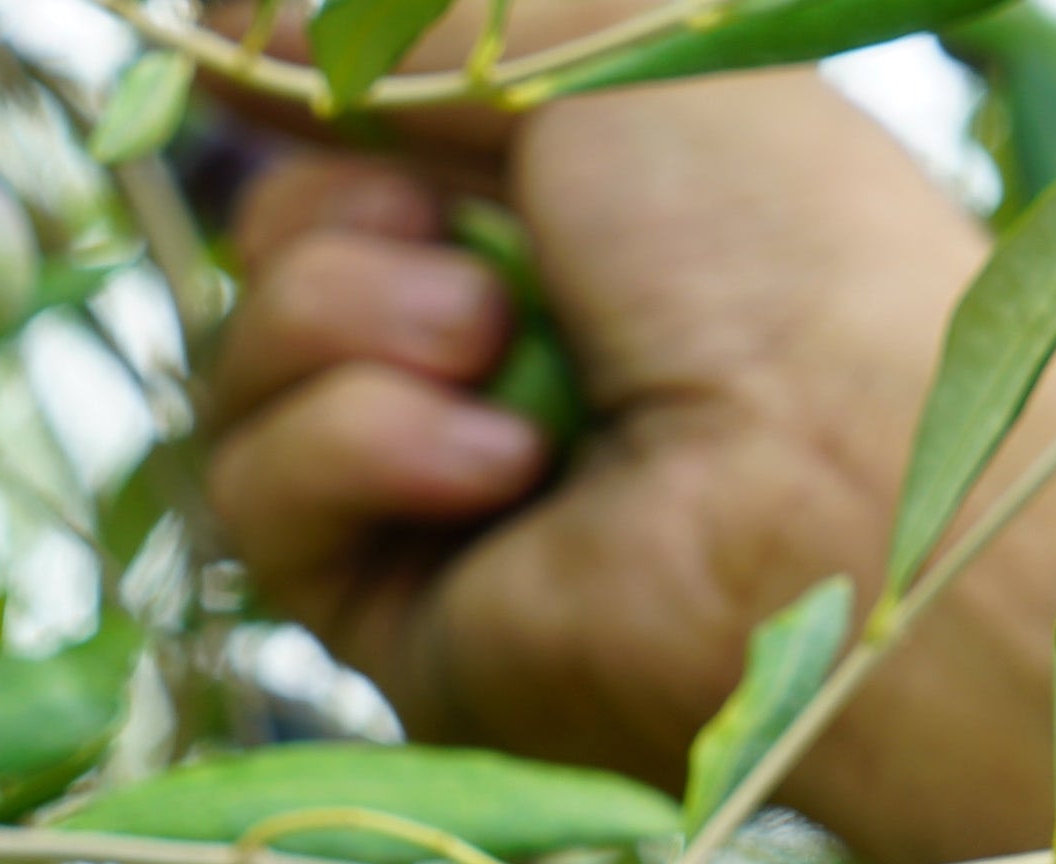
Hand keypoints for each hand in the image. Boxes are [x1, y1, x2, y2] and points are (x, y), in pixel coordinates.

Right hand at [199, 64, 996, 787]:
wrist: (839, 485)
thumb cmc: (779, 248)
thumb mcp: (602, 42)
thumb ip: (408, 14)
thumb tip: (217, 22)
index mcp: (556, 221)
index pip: (354, 153)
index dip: (301, 107)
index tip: (255, 66)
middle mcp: (483, 357)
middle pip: (272, 250)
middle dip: (340, 216)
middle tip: (475, 249)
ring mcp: (424, 492)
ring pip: (239, 367)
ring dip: (345, 320)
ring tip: (493, 348)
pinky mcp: (383, 611)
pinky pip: (253, 495)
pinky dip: (358, 446)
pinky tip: (498, 468)